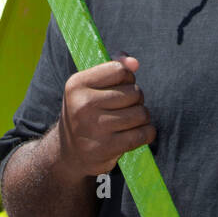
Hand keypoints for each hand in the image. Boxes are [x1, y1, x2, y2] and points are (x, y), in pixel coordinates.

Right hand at [57, 55, 155, 177]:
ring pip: (141, 113)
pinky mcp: (107, 148)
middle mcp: (83, 105)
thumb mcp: (90, 86)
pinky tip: (140, 132)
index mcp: (77, 84)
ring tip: (131, 120)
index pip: (120, 70)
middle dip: (136, 98)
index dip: (127, 77)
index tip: (121, 86)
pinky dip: (148, 132)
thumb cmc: (86, 112)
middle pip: (134, 92)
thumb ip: (113, 68)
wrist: (69, 153)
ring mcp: (94, 128)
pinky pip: (143, 134)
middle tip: (125, 107)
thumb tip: (134, 63)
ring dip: (142, 116)